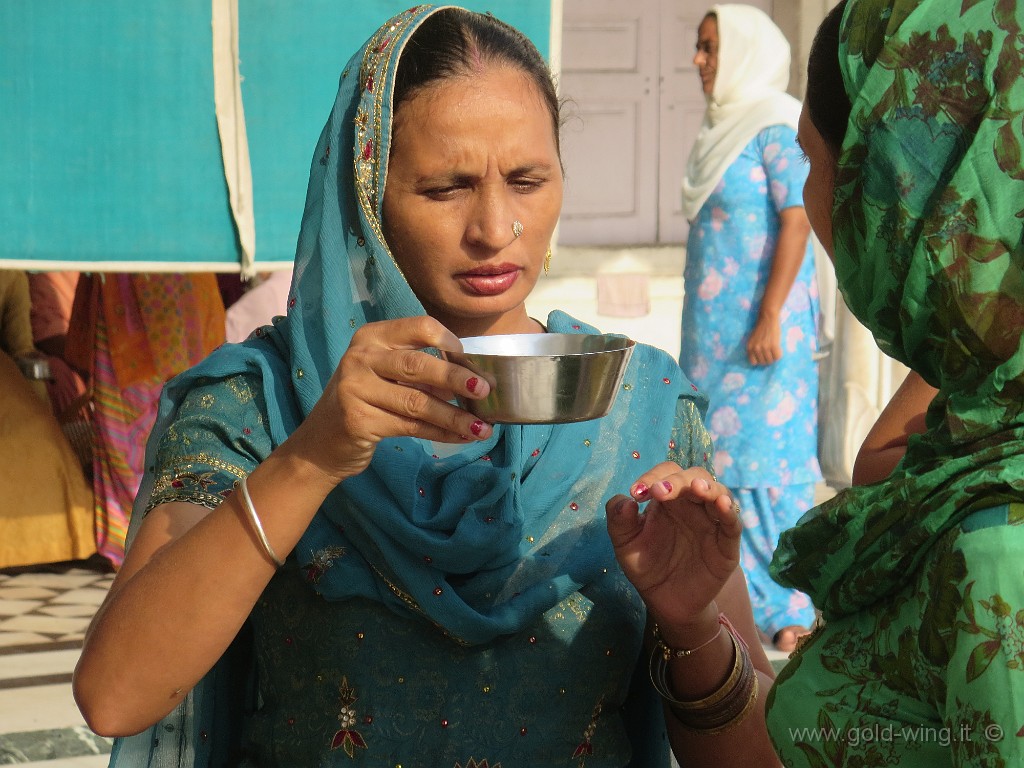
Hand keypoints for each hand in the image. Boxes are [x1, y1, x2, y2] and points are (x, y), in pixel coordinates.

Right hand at [291, 316, 492, 482]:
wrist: (321, 443)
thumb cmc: (365, 402)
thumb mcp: (387, 375)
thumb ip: (421, 372)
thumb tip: (470, 380)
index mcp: (372, 337)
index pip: (420, 327)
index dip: (450, 342)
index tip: (471, 361)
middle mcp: (361, 358)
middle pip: (419, 364)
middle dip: (458, 379)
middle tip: (485, 392)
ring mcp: (356, 389)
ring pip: (418, 401)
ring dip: (455, 415)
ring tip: (483, 428)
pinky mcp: (358, 420)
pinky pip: (411, 426)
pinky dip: (440, 432)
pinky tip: (460, 437)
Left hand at [606, 463, 740, 628]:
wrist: (665, 601)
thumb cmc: (646, 565)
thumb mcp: (625, 542)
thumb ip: (618, 519)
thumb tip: (626, 500)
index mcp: (669, 499)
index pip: (666, 473)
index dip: (653, 476)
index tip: (637, 492)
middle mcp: (693, 505)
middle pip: (694, 477)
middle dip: (678, 480)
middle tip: (660, 491)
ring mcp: (712, 523)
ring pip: (719, 493)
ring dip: (709, 488)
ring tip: (696, 488)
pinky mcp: (726, 545)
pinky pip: (733, 524)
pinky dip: (730, 512)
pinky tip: (722, 505)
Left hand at [746, 314, 781, 365]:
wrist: (767, 318)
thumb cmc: (761, 328)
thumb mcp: (753, 340)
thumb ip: (754, 349)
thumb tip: (759, 361)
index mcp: (749, 347)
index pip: (753, 363)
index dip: (759, 360)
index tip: (763, 357)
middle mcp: (755, 348)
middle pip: (763, 363)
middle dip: (768, 359)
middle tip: (771, 353)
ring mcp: (764, 347)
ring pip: (771, 361)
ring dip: (774, 357)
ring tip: (774, 350)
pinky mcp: (773, 345)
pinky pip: (777, 357)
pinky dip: (779, 355)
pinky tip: (778, 348)